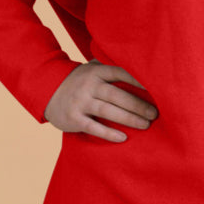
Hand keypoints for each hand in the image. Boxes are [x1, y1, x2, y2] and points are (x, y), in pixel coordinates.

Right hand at [43, 59, 158, 142]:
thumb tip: (140, 66)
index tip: (156, 88)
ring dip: (129, 119)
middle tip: (155, 114)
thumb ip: (110, 67)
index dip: (138, 80)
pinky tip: (123, 138)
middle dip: (138, 105)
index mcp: (96, 72)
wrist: (47, 90)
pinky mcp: (73, 118)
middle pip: (117, 95)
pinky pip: (93, 127)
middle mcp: (89, 86)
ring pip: (108, 111)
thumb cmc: (79, 81)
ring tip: (146, 125)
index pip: (120, 73)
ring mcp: (80, 102)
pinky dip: (108, 133)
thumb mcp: (92, 69)